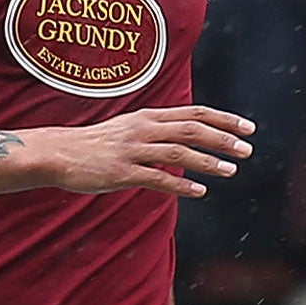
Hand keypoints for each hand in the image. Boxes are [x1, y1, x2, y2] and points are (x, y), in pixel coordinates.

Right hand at [41, 106, 252, 196]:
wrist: (58, 153)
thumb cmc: (96, 144)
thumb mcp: (130, 128)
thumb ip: (158, 130)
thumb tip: (187, 136)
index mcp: (148, 117)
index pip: (194, 113)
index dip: (223, 120)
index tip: (247, 128)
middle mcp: (143, 129)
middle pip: (191, 130)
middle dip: (222, 139)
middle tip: (248, 150)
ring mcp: (132, 151)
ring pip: (178, 153)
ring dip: (207, 162)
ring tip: (231, 171)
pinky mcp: (122, 172)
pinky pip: (157, 179)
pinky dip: (181, 185)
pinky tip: (200, 192)